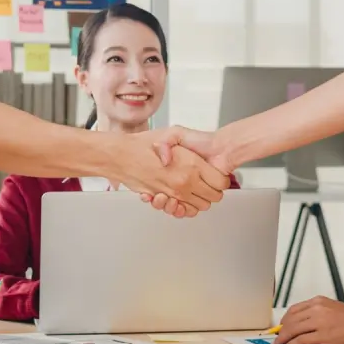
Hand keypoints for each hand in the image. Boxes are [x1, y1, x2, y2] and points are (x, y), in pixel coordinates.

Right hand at [111, 131, 229, 216]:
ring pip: (200, 207)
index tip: (218, 176)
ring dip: (199, 201)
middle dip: (213, 191)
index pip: (221, 182)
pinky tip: (179, 198)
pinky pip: (183, 211)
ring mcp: (175, 193)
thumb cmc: (144, 143)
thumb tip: (196, 157)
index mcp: (192, 164)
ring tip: (194, 191)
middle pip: (214, 197)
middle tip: (208, 183)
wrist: (121, 156)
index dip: (222, 180)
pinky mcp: (164, 200)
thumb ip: (188, 141)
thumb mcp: (172, 132)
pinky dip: (183, 208)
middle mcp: (185, 181)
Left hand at [272, 296, 343, 343]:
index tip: (281, 326)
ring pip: (293, 330)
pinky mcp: (322, 335)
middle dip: (281, 330)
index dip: (285, 320)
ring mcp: (319, 322)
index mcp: (318, 301)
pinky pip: (301, 340)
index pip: (294, 310)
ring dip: (283, 338)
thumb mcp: (333, 308)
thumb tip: (304, 324)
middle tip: (276, 337)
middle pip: (291, 320)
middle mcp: (316, 309)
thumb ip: (318, 313)